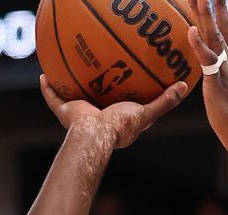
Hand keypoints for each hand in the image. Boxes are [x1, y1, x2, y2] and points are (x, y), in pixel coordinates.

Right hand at [40, 75, 187, 148]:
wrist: (96, 134)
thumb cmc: (121, 126)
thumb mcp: (147, 113)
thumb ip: (165, 101)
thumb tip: (184, 87)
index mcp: (115, 122)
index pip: (119, 108)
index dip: (123, 97)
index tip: (128, 84)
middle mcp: (96, 118)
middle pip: (94, 101)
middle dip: (94, 89)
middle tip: (97, 71)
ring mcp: (80, 116)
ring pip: (72, 98)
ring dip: (68, 87)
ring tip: (67, 68)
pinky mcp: (66, 113)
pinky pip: (53, 98)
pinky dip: (48, 89)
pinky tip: (44, 74)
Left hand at [186, 0, 227, 153]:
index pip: (227, 31)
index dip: (221, 12)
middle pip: (219, 27)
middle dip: (211, 6)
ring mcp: (225, 70)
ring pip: (212, 37)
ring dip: (204, 15)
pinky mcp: (216, 81)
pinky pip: (206, 59)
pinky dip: (198, 44)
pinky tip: (191, 30)